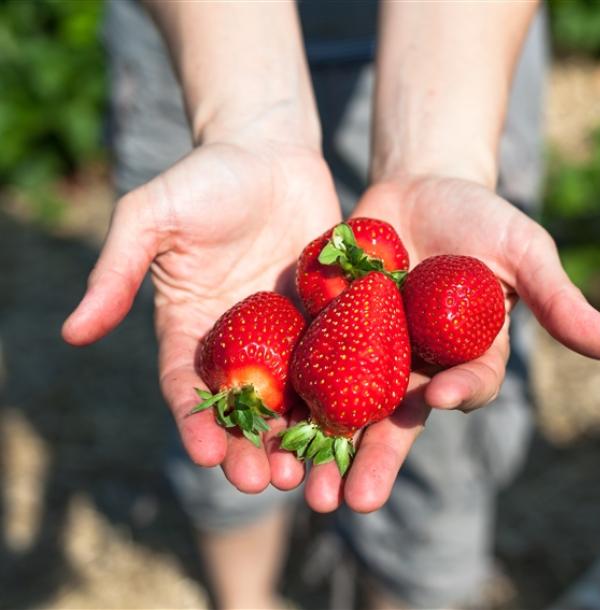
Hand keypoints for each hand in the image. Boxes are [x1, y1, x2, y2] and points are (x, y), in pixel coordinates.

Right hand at [62, 136, 340, 492]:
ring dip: (299, 437)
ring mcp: (285, 332)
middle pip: (244, 406)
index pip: (189, 387)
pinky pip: (336, 359)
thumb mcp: (151, 216)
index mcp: (192, 326)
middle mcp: (239, 339)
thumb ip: (116, 271)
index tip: (208, 456)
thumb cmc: (205, 178)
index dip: (196, 423)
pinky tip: (355, 423)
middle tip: (268, 481)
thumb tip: (71, 334)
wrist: (269, 152)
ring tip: (311, 472)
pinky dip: (342, 393)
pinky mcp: (326, 317)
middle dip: (251, 446)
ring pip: (292, 396)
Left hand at [303, 175, 599, 512]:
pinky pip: (308, 361)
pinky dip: (289, 390)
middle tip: (353, 502)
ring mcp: (366, 350)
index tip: (439, 396)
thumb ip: (556, 298)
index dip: (457, 392)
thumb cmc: (478, 218)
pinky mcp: (328, 330)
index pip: (464, 384)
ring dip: (323, 445)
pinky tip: (267, 417)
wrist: (418, 187)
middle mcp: (413, 364)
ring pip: (343, 405)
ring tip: (301, 482)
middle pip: (394, 418)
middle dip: (375, 458)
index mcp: (462, 354)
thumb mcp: (522, 249)